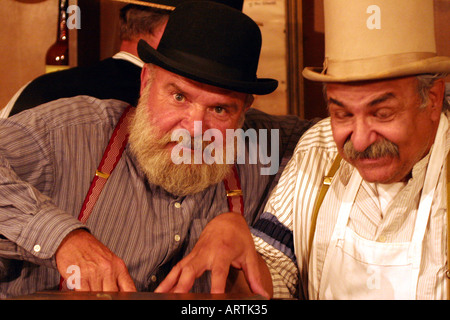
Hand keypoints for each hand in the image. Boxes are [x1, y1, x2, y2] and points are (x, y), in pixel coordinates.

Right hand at [55, 229, 135, 291]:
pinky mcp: (80, 278)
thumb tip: (121, 293)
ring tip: (93, 292)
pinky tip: (84, 293)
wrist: (73, 240)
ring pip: (99, 296)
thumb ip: (116, 277)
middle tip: (105, 296)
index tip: (123, 299)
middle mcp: (108, 270)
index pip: (129, 289)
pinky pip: (84, 294)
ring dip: (96, 296)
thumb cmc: (91, 251)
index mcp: (119, 266)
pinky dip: (84, 296)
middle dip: (109, 298)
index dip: (127, 297)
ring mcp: (94, 274)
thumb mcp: (110, 261)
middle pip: (113, 295)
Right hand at [155, 212, 271, 297]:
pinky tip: (160, 290)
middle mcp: (206, 253)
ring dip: (171, 282)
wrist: (227, 220)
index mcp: (222, 252)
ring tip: (161, 296)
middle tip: (179, 297)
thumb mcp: (249, 255)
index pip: (218, 272)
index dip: (216, 286)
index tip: (215, 298)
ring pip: (180, 268)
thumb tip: (263, 295)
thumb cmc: (239, 237)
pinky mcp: (191, 256)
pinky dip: (168, 279)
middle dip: (185, 284)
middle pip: (192, 269)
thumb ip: (254, 276)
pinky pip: (177, 268)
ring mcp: (196, 254)